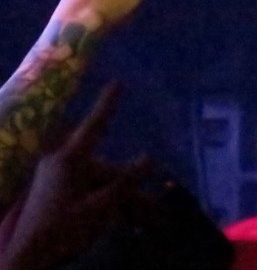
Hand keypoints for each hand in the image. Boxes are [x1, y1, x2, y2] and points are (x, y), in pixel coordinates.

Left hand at [0, 84, 148, 269]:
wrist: (27, 262)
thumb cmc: (62, 231)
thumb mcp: (99, 208)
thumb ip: (125, 181)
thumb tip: (150, 157)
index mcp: (70, 160)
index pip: (95, 125)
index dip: (107, 104)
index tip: (117, 82)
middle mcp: (62, 163)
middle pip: (105, 168)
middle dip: (129, 186)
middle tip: (151, 209)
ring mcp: (56, 178)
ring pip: (98, 181)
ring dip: (119, 199)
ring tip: (139, 222)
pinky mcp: (54, 193)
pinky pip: (88, 190)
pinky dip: (105, 202)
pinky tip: (120, 220)